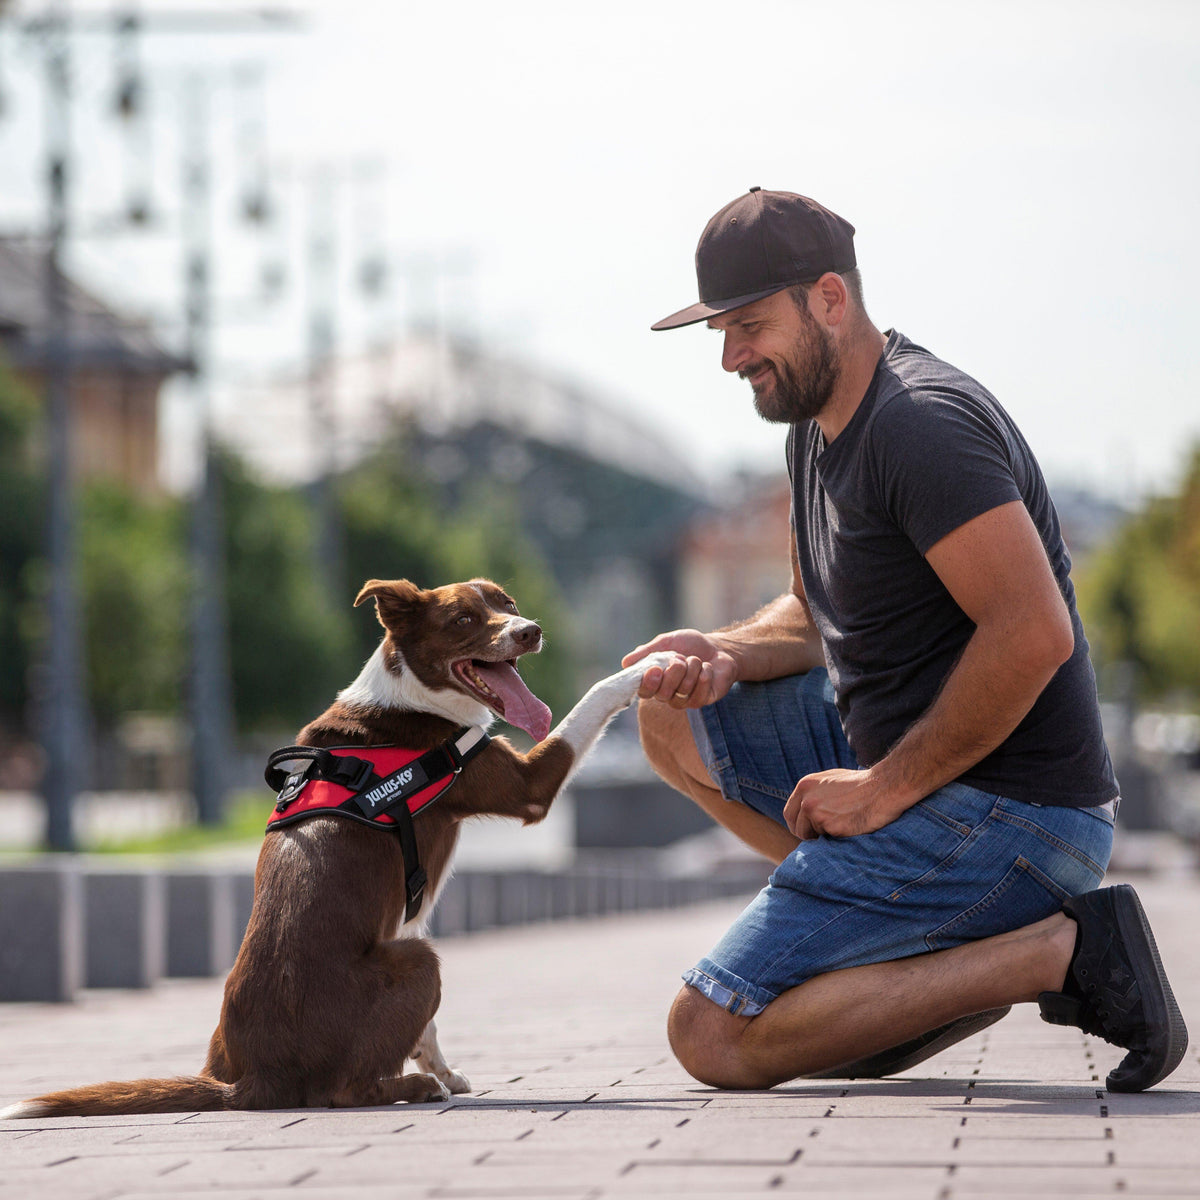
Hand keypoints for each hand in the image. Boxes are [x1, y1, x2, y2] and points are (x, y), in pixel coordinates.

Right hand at [621, 629, 737, 708]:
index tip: (655, 668)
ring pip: (682, 692)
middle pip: (663, 694)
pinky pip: (699, 695)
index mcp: (655, 681)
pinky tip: (707, 668)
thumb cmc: (689, 644)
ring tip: (696, 660)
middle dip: (674, 672)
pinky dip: (704, 676)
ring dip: (692, 669)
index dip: (648, 683)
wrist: (718, 647)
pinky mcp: (703, 700)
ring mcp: (685, 700)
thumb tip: (625, 663)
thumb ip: (646, 652)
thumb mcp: (666, 642)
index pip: (644, 691)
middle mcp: (667, 694)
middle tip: (681, 657)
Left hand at [783, 768, 908, 839]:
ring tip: (844, 824)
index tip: (808, 831)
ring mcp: (817, 814)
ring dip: (825, 836)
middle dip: (809, 835)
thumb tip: (803, 811)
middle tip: (826, 834)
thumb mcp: (829, 780)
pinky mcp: (831, 827)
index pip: (789, 814)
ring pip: (813, 837)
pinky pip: (829, 841)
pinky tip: (851, 826)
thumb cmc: (860, 783)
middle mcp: (806, 800)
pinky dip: (838, 838)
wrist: (883, 786)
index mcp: (804, 786)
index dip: (798, 825)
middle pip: (798, 829)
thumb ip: (813, 793)